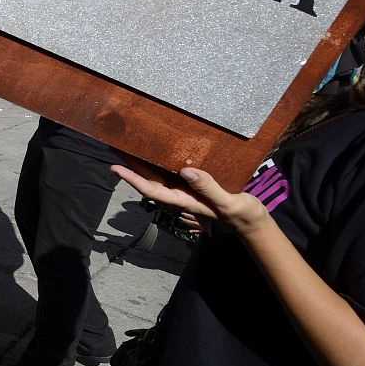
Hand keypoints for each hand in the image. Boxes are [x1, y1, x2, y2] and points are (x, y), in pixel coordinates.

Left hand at [110, 159, 267, 233]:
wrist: (251, 221)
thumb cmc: (241, 215)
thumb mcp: (228, 203)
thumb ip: (208, 189)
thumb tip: (186, 171)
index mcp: (183, 200)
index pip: (151, 189)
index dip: (131, 178)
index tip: (115, 167)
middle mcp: (180, 194)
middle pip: (148, 179)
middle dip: (130, 165)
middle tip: (113, 147)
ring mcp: (186, 189)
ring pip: (158, 174)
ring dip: (141, 161)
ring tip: (127, 144)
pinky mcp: (195, 184)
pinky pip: (173, 170)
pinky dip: (162, 160)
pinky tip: (157, 149)